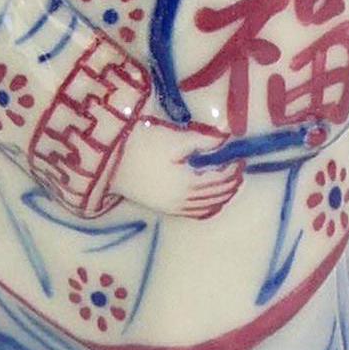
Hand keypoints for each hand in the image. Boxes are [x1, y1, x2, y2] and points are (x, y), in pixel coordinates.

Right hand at [113, 117, 243, 218]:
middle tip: (238, 168)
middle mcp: (183, 200)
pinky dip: (208, 206)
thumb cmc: (141, 145)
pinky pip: (194, 212)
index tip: (240, 156)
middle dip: (230, 182)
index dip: (232, 168)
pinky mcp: (163, 207)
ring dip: (221, 195)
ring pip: (207, 206)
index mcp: (188, 183)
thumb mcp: (174, 139)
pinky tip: (210, 199)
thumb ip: (203, 139)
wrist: (108, 160)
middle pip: (216, 194)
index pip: (220, 178)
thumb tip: (227, 137)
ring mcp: (173, 207)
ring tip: (229, 182)